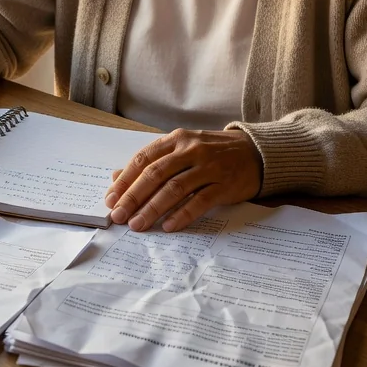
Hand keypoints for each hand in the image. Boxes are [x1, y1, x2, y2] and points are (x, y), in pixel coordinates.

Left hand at [104, 128, 262, 232]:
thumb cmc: (212, 153)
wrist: (256, 152)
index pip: (143, 159)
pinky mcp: (225, 184)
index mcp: (176, 140)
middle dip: (133, 197)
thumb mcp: (181, 150)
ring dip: (153, 209)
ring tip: (138, 225)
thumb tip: (116, 177)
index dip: (125, 180)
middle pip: (155, 174)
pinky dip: (182, 214)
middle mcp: (190, 150)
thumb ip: (151, 162)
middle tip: (118, 216)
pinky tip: (169, 226)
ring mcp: (209, 166)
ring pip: (174, 188)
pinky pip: (200, 201)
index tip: (110, 199)